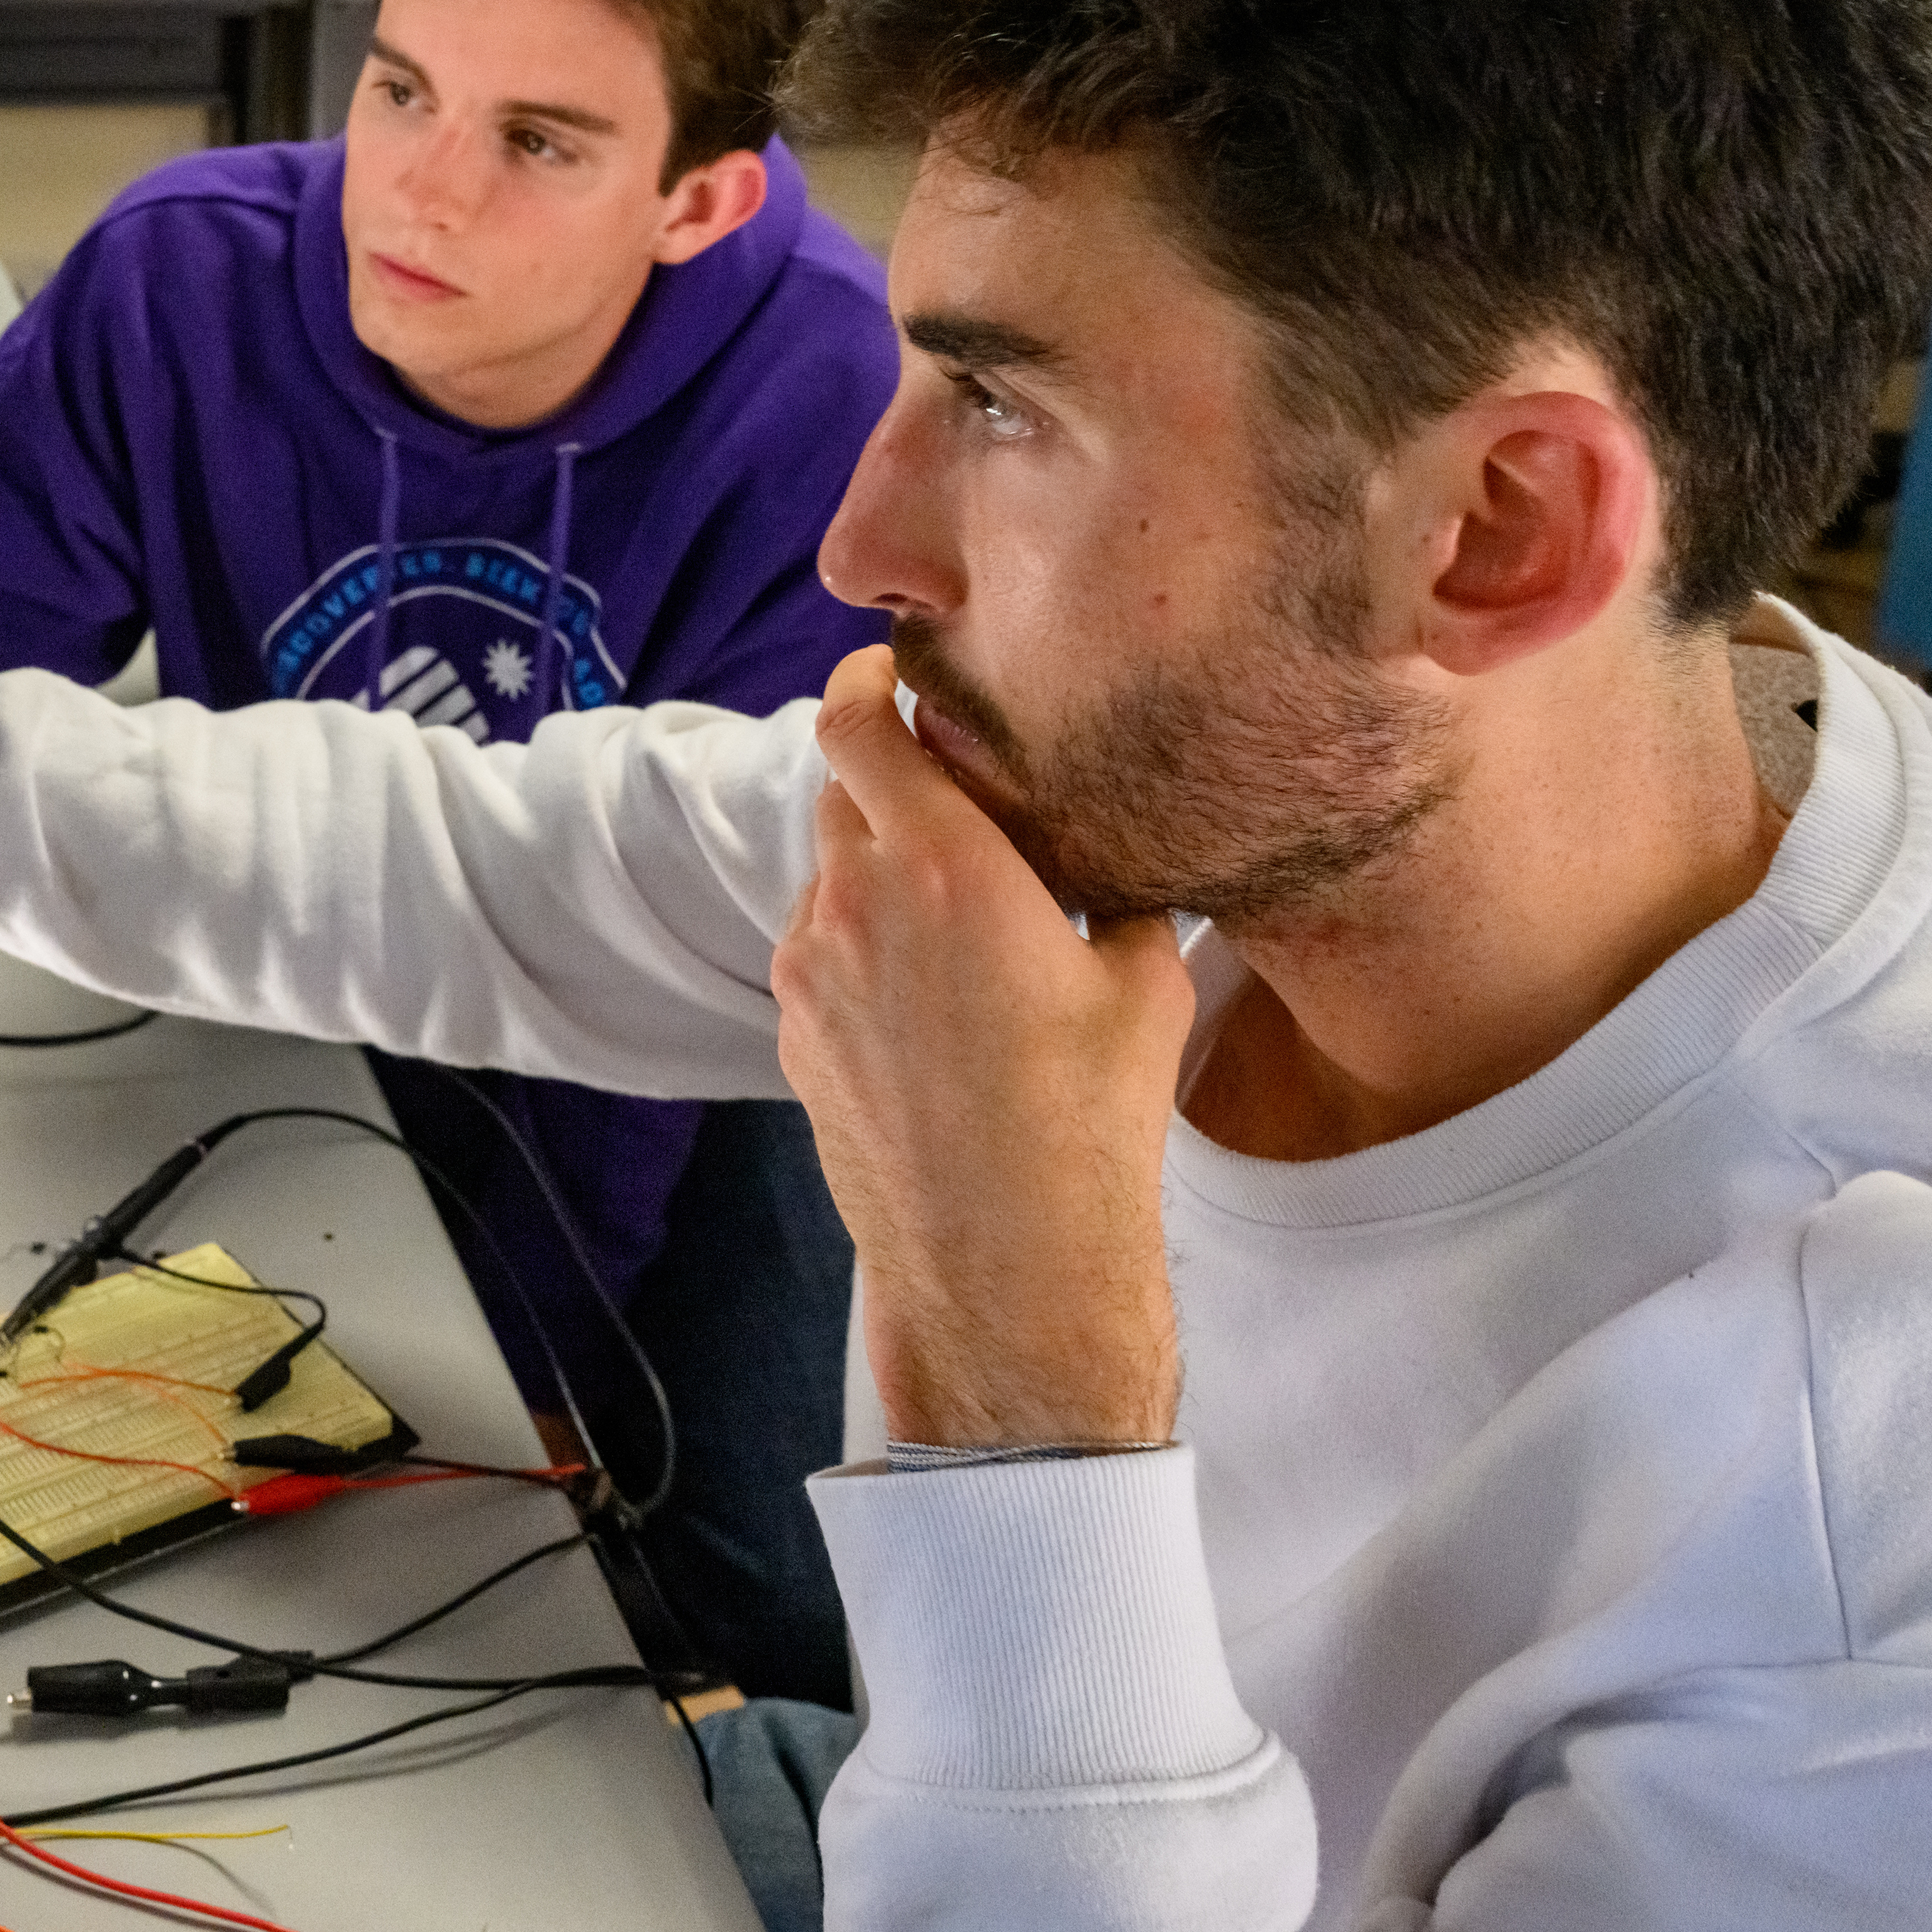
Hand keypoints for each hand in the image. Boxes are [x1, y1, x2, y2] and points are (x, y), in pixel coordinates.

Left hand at [769, 646, 1195, 1448]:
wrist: (1005, 1263)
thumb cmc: (1089, 1124)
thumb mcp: (1138, 982)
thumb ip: (1108, 885)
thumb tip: (1111, 846)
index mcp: (942, 867)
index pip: (857, 725)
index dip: (862, 681)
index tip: (885, 668)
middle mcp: (856, 905)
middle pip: (843, 794)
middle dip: (889, 783)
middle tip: (956, 803)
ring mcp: (810, 973)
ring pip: (829, 876)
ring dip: (878, 872)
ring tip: (955, 917)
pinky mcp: (793, 1032)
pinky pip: (819, 950)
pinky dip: (860, 943)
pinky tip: (927, 993)